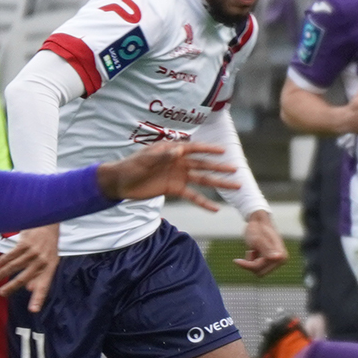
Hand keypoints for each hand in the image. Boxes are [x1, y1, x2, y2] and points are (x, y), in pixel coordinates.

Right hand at [0, 224, 59, 311]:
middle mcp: (43, 261)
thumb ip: (40, 275)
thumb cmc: (48, 243)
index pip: (44, 286)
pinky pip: (11, 255)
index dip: (38, 299)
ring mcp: (34, 251)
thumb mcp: (49, 260)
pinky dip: (3, 261)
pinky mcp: (26, 243)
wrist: (49, 221)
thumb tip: (30, 289)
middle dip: (11, 287)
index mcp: (50, 267)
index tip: (33, 310)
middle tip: (1, 293)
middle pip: (24, 278)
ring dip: (3, 273)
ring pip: (15, 266)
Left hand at [96, 142, 235, 210]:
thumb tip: (178, 150)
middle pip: (203, 165)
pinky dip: (204, 202)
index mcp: (172, 151)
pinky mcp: (175, 189)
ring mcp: (178, 176)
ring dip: (218, 183)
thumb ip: (162, 156)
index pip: (195, 149)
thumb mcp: (145, 160)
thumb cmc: (131, 166)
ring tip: (234, 186)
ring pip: (202, 180)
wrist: (121, 182)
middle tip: (236, 170)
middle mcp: (179, 162)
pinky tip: (215, 208)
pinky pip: (192, 196)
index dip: (209, 150)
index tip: (224, 151)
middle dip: (220, 168)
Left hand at [233, 209, 287, 276]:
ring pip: (258, 272)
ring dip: (251, 262)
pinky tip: (254, 251)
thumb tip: (279, 258)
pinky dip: (253, 261)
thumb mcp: (258, 239)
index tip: (235, 260)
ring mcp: (276, 261)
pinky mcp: (271, 261)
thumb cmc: (257, 228)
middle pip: (260, 273)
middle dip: (250, 264)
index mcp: (280, 254)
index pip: (260, 268)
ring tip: (252, 250)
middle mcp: (281, 259)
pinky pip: (258, 269)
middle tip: (248, 251)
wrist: (258, 221)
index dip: (248, 265)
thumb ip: (267, 250)